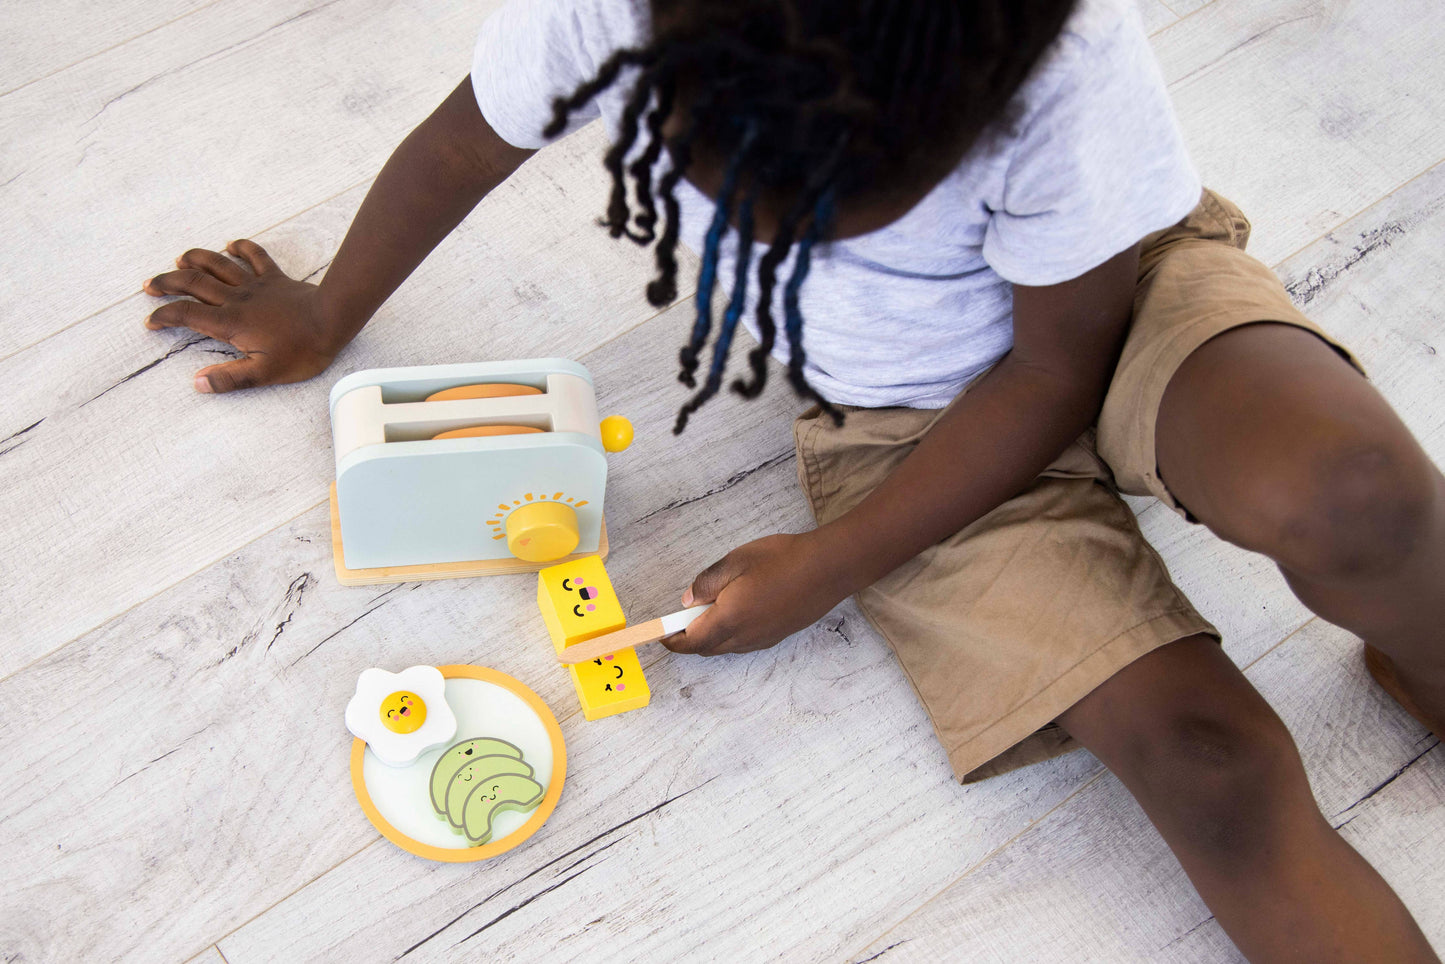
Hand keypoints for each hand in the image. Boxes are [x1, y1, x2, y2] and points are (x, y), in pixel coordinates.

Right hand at [143, 240, 348, 392]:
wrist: (333, 320)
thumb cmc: (303, 350)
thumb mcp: (266, 373)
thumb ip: (230, 379)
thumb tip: (197, 383)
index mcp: (230, 322)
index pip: (186, 315)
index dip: (164, 317)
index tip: (150, 322)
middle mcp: (237, 298)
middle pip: (193, 283)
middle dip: (167, 282)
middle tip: (149, 285)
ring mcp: (256, 284)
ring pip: (218, 264)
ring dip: (196, 259)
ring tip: (180, 259)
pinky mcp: (276, 277)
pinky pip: (255, 255)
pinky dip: (241, 247)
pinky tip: (231, 243)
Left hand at [663, 531, 855, 656]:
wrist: (829, 568)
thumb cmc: (783, 559)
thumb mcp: (736, 561)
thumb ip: (707, 582)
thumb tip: (688, 600)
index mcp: (729, 618)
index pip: (691, 642)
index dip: (672, 641)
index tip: (660, 634)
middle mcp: (745, 637)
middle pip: (707, 649)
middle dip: (690, 639)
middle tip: (682, 617)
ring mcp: (763, 639)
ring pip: (726, 648)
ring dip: (711, 636)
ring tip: (711, 608)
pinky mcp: (777, 636)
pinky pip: (744, 643)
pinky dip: (730, 635)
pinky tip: (736, 610)